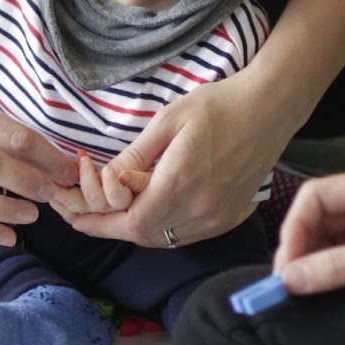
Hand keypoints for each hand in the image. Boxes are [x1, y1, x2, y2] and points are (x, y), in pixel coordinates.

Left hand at [65, 73, 287, 246]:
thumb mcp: (167, 121)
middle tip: (86, 213)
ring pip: (165, 238)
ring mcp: (219, 218)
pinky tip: (151, 207)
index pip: (130, 223)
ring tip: (114, 207)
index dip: (99, 224)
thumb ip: (135, 157)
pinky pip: (186, 234)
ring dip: (136, 228)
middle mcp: (201, 210)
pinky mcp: (231, 217)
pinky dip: (162, 227)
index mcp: (181, 184)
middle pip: (144, 236)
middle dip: (111, 226)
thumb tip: (107, 181)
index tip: (74, 217)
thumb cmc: (218, 106)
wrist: (270, 108)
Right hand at [273, 165, 344, 300]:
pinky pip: (341, 253)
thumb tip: (294, 277)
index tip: (287, 260)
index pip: (317, 196)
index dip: (295, 226)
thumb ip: (339, 267)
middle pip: (317, 217)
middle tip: (289, 278)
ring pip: (326, 237)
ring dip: (312, 259)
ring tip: (301, 285)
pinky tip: (320, 284)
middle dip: (300, 246)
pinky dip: (327, 269)